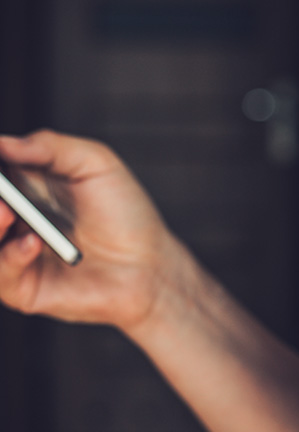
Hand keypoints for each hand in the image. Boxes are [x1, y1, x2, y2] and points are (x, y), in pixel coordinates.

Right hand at [0, 130, 178, 330]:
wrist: (151, 265)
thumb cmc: (127, 215)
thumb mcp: (95, 164)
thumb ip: (49, 147)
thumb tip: (4, 143)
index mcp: (26, 187)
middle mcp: (14, 219)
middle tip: (0, 193)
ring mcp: (15, 254)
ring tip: (6, 211)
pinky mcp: (24, 287)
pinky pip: (1, 272)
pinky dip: (10, 255)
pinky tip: (32, 242)